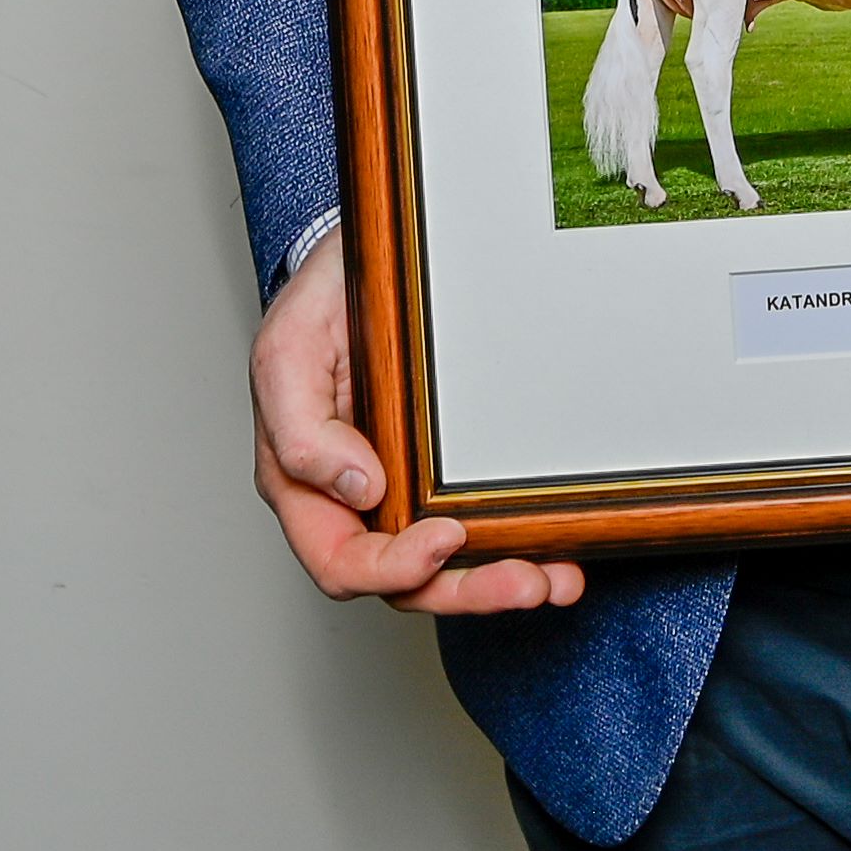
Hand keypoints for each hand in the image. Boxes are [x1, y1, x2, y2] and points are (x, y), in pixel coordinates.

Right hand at [249, 228, 584, 612]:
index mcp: (307, 487)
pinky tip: (561, 551)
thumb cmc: (320, 305)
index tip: (445, 537)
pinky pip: (482, 527)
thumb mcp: (288, 350)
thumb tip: (356, 487)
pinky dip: (521, 545)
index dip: (394, 567)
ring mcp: (407, 491)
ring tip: (557, 580)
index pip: (342, 561)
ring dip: (503, 579)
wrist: (372, 258)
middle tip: (527, 582)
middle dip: (468, 591)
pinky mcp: (449, 474)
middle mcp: (357, 502)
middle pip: (407, 582)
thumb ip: (299, 428)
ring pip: (451, 569)